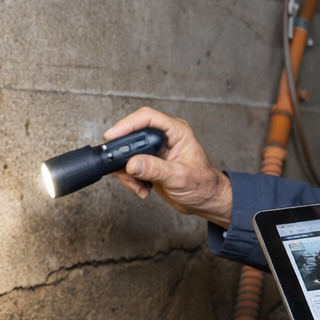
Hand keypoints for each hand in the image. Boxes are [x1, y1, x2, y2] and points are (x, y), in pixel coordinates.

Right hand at [103, 107, 233, 227]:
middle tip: (122, 168)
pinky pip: (130, 167)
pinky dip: (131, 180)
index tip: (113, 135)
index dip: (128, 124)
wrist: (206, 201)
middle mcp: (164, 138)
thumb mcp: (179, 177)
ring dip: (128, 172)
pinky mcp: (149, 163)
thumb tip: (132, 164)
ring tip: (139, 186)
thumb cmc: (203, 185)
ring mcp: (155, 151)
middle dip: (125, 154)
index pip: (148, 118)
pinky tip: (142, 189)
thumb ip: (155, 169)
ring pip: (128, 153)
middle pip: (133, 134)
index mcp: (176, 131)